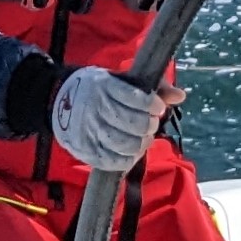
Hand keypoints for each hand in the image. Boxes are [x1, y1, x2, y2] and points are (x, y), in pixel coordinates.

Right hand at [50, 67, 186, 171]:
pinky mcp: (85, 149)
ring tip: (143, 138)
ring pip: (125, 144)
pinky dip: (127, 160)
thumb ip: (154, 87)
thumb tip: (181, 96)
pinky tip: (132, 152)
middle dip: (149, 126)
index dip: (153, 106)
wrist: (59, 98)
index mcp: (106, 86)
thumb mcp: (122, 79)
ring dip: (141, 144)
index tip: (158, 108)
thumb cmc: (99, 88)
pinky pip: (111, 161)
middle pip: (134, 124)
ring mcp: (90, 130)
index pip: (137, 99)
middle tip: (150, 124)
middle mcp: (97, 108)